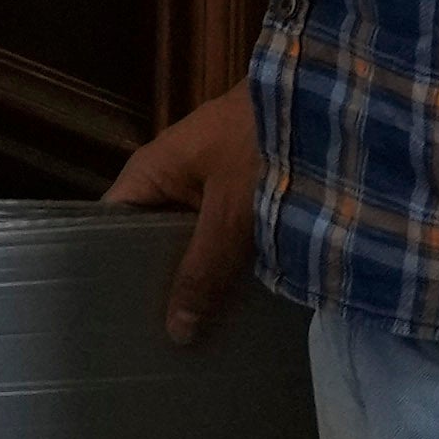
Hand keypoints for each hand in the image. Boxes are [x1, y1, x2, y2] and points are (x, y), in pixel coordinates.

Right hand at [100, 84, 259, 346]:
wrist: (332, 91)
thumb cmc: (265, 143)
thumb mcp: (231, 213)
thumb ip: (202, 271)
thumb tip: (175, 332)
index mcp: (149, 173)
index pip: (106, 230)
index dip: (108, 276)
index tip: (112, 324)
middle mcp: (170, 180)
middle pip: (148, 244)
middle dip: (157, 291)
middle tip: (156, 347)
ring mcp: (208, 186)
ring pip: (190, 246)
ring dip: (197, 282)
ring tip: (194, 342)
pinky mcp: (242, 193)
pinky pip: (222, 239)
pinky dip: (227, 267)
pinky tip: (234, 308)